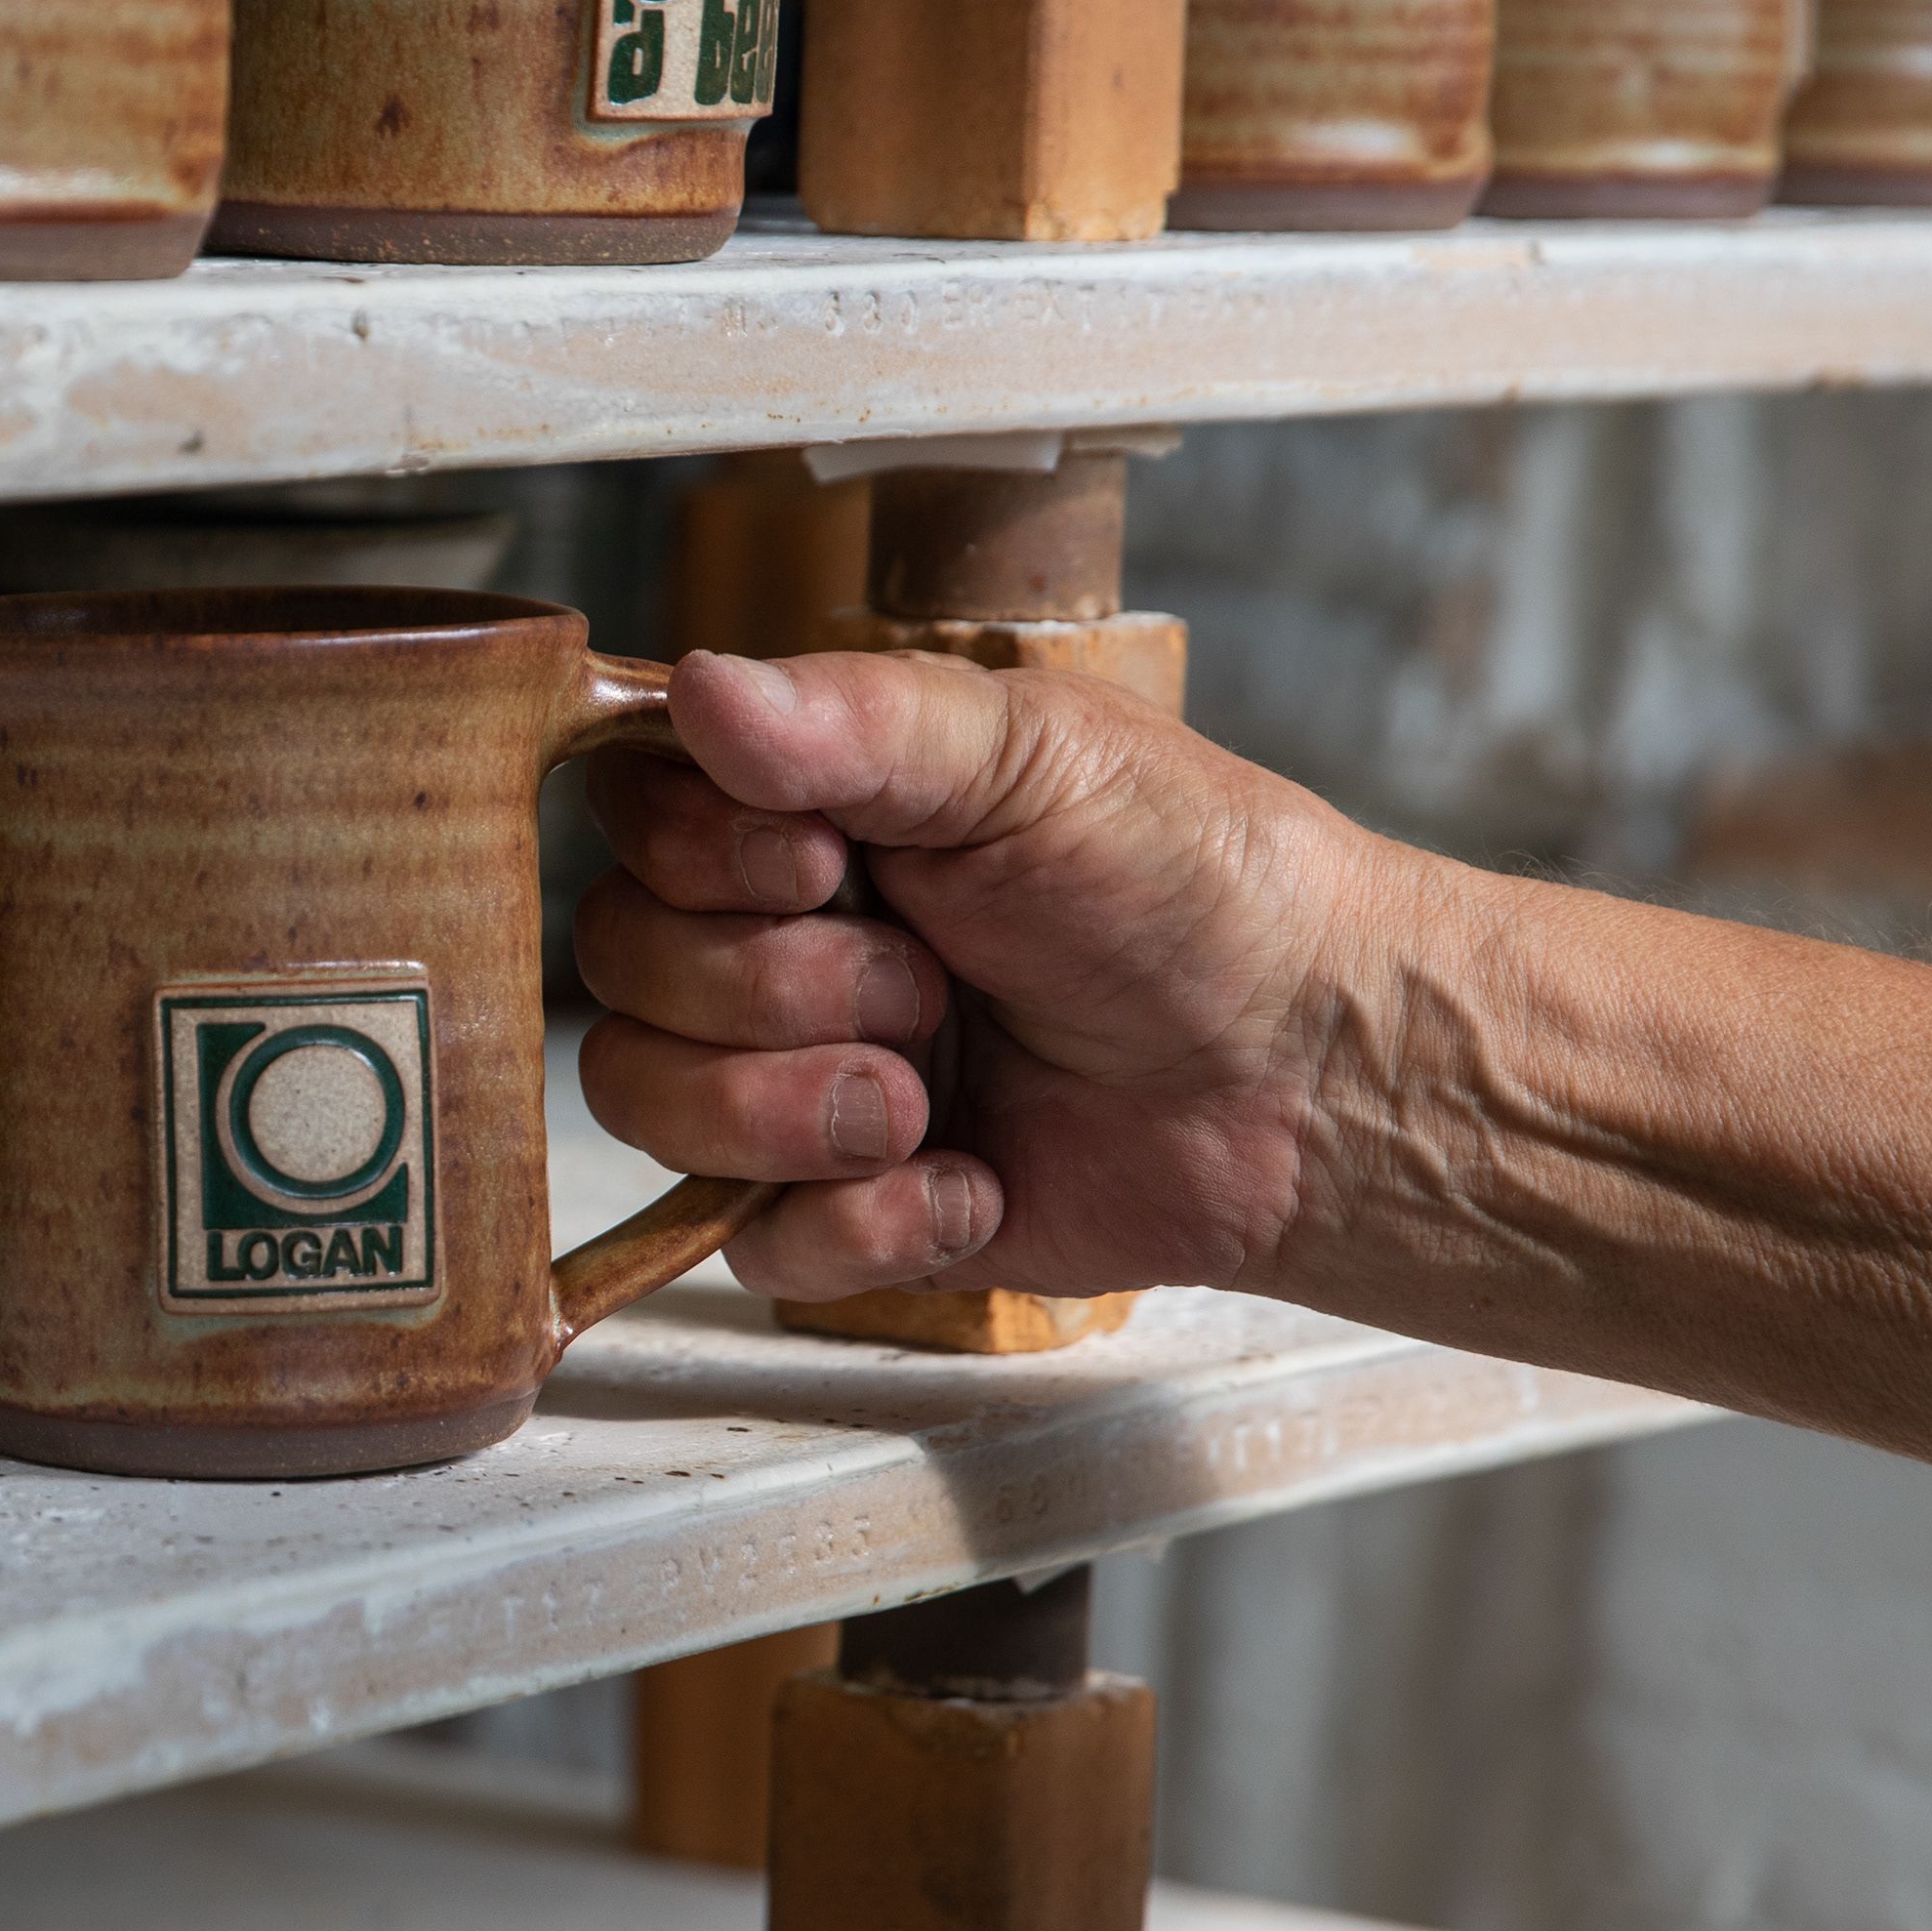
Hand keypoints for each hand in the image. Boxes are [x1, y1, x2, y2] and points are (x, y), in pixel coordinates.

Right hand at [577, 650, 1402, 1303]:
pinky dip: (861, 1224)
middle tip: (928, 979)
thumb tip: (698, 688)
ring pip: (651, 1107)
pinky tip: (971, 1181)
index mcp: (807, 810)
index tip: (825, 861)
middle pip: (621, 972)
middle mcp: (780, 937)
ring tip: (930, 1098)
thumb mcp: (1035, 756)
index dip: (699, 857)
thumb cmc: (1196, 887)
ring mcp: (799, 1078)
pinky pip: (748, 1242)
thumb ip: (855, 722)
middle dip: (776, 991)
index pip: (630, 819)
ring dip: (798, 1111)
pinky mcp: (845, 1210)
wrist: (1310, 1076)